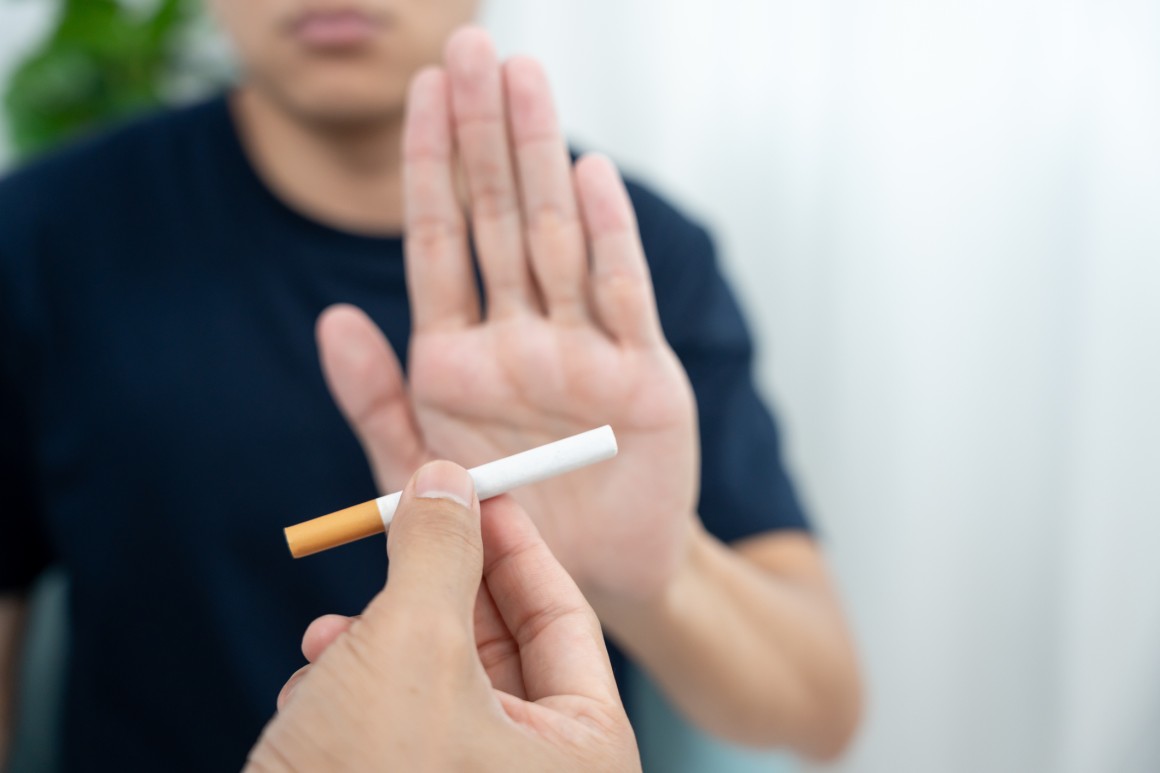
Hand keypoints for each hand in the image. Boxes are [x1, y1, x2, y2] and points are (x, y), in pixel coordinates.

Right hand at [246, 461, 639, 771]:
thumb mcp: (411, 645)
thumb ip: (439, 551)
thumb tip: (448, 477)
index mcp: (585, 756)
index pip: (565, 619)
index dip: (516, 545)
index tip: (477, 491)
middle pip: (501, 649)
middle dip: (435, 593)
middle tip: (398, 533)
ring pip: (439, 685)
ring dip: (378, 646)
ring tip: (328, 636)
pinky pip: (401, 728)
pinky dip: (356, 697)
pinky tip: (312, 688)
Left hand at [317, 26, 698, 601]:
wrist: (594, 585)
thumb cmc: (506, 533)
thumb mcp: (419, 477)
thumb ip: (375, 402)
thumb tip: (332, 319)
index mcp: (457, 359)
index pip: (438, 242)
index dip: (429, 164)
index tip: (422, 87)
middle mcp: (520, 339)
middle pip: (500, 219)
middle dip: (484, 133)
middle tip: (477, 45)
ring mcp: (583, 352)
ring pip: (558, 239)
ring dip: (540, 158)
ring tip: (526, 78)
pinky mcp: (642, 378)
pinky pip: (621, 298)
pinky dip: (608, 236)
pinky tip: (589, 172)